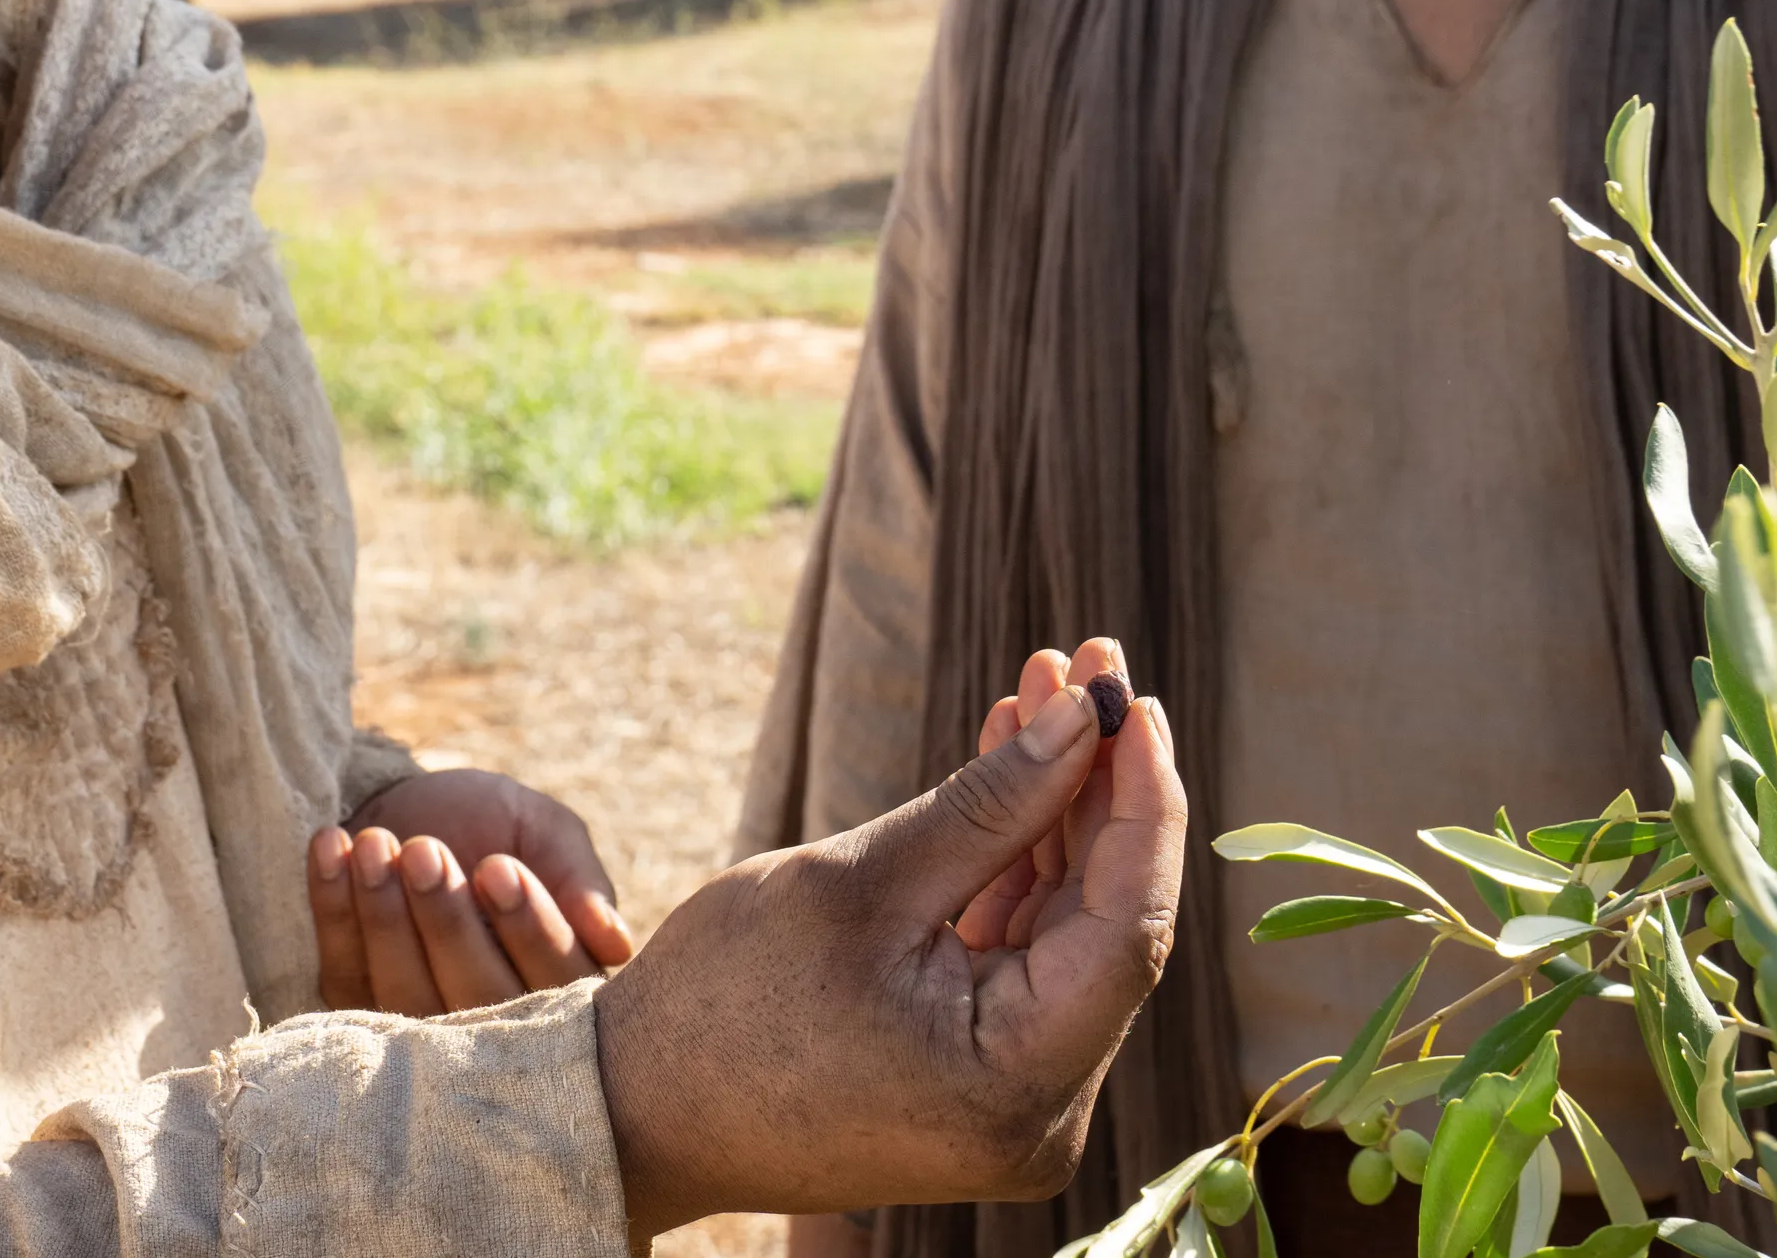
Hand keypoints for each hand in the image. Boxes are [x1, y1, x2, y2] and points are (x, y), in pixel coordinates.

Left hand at [307, 767, 637, 1013]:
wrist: (412, 811)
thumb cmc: (494, 824)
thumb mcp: (546, 833)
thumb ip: (578, 876)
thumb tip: (615, 943)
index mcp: (561, 992)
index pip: (558, 982)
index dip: (529, 930)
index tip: (496, 867)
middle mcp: (495, 1030)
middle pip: (477, 999)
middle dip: (446, 921)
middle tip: (423, 849)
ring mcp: (420, 1034)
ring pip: (404, 997)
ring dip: (384, 918)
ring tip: (374, 843)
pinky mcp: (356, 1017)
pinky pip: (342, 978)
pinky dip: (332, 910)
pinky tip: (333, 846)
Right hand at [594, 638, 1182, 1239]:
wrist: (634, 1106)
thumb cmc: (726, 1002)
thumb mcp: (860, 883)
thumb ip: (990, 804)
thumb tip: (1083, 718)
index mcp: (1017, 1084)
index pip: (1129, 926)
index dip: (1141, 801)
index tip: (1125, 694)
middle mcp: (1039, 1112)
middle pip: (1106, 923)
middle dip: (1095, 787)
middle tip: (1086, 664)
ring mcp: (1011, 1100)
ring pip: (1066, 929)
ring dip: (1054, 812)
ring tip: (1042, 690)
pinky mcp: (977, 1075)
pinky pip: (1021, 953)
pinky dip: (1015, 863)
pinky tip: (1010, 761)